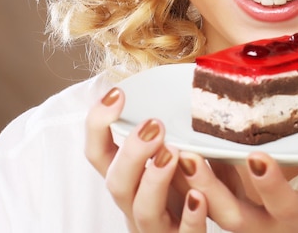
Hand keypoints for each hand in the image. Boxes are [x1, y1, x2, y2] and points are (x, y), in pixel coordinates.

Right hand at [84, 87, 207, 231]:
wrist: (198, 231)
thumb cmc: (188, 189)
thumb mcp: (173, 158)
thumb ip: (169, 131)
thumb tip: (180, 79)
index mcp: (129, 180)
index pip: (98, 153)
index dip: (98, 125)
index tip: (117, 94)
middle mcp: (136, 204)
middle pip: (116, 183)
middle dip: (131, 153)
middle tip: (154, 125)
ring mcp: (158, 227)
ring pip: (144, 210)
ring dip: (155, 180)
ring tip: (173, 153)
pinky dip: (190, 218)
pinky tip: (199, 197)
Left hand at [178, 128, 297, 232]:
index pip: (285, 203)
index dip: (271, 182)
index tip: (257, 155)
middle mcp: (270, 230)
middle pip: (233, 214)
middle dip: (209, 188)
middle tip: (187, 154)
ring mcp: (249, 232)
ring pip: (213, 214)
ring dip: (189, 187)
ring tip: (168, 152)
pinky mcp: (236, 227)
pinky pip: (208, 209)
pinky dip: (188, 189)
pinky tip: (172, 160)